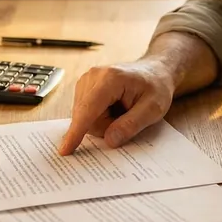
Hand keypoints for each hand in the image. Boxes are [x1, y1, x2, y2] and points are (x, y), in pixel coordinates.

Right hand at [57, 60, 173, 154]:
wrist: (155, 71)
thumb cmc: (156, 87)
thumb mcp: (153, 109)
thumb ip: (131, 125)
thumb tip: (109, 140)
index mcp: (110, 78)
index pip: (88, 109)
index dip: (77, 131)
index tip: (65, 149)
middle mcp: (92, 76)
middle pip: (86, 117)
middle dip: (106, 126)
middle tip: (128, 116)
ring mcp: (86, 80)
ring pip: (84, 117)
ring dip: (103, 122)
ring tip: (122, 110)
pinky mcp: (84, 87)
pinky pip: (85, 113)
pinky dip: (99, 116)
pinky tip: (113, 107)